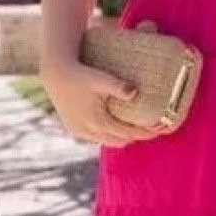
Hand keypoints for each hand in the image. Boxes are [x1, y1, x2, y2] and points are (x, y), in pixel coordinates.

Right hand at [42, 59, 169, 147]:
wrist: (56, 74)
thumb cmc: (81, 74)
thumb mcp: (101, 78)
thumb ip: (118, 87)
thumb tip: (135, 92)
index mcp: (99, 121)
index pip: (129, 133)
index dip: (145, 133)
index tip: (159, 129)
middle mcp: (89, 131)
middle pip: (120, 141)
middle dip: (136, 136)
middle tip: (150, 128)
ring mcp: (80, 132)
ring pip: (108, 141)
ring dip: (121, 136)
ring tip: (134, 127)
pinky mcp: (74, 129)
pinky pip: (96, 138)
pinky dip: (107, 135)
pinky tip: (114, 126)